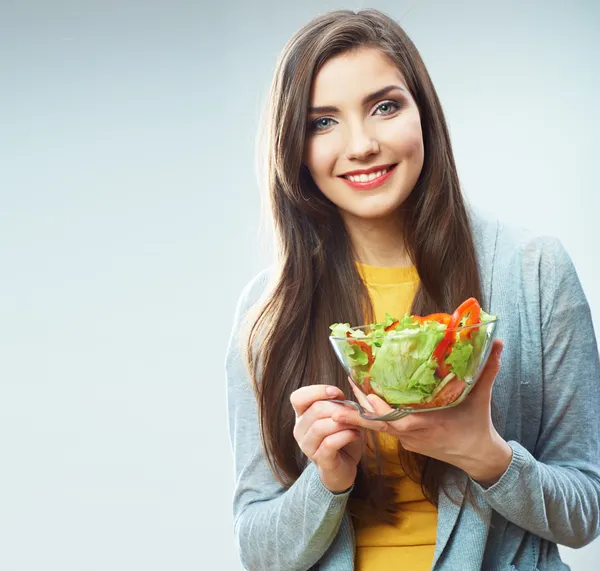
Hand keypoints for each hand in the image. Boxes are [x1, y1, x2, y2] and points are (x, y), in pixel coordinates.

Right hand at [290, 385, 362, 493]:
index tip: (336, 393)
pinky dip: (346, 435)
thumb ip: (337, 404)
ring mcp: (307, 446)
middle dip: (339, 408)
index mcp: (302, 415)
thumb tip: (338, 393)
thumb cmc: (341, 438)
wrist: (343, 468)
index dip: (316, 391)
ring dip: (343, 422)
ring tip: (357, 424)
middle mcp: (300, 429)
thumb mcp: (339, 417)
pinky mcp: (319, 459)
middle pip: (315, 410)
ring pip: (320, 426)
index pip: (298, 397)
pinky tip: (356, 434)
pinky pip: (329, 443)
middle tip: (355, 412)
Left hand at [332, 339, 511, 486]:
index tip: (361, 387)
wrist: (479, 457)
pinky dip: (376, 416)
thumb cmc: (477, 426)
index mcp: (423, 423)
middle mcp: (410, 434)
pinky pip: (388, 429)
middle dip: (357, 408)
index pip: (391, 417)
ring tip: (346, 394)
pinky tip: (366, 402)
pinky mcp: (408, 443)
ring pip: (379, 426)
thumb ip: (487, 369)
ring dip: (363, 411)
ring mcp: (407, 440)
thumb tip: (496, 342)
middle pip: (376, 422)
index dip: (374, 405)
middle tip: (342, 389)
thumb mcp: (481, 397)